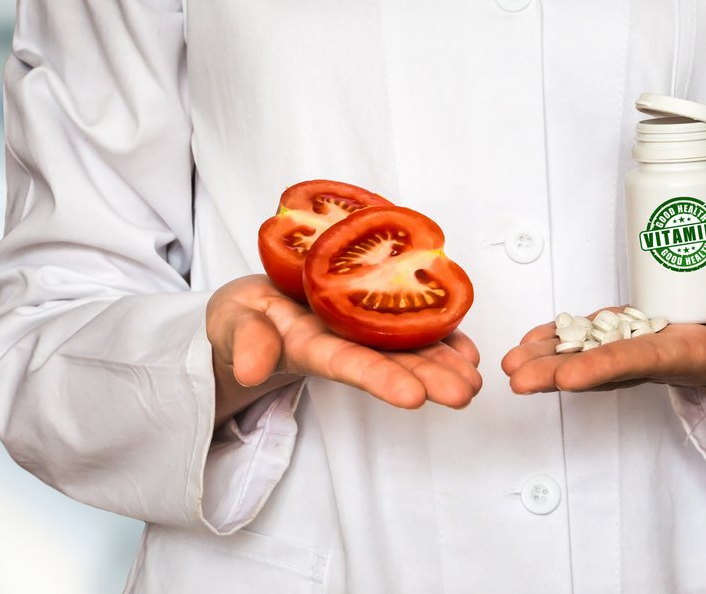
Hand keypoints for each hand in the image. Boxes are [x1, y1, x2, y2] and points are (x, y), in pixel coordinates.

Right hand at [207, 275, 482, 424]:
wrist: (251, 309)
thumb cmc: (243, 318)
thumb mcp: (231, 323)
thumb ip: (245, 342)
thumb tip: (252, 369)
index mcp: (308, 347)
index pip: (347, 364)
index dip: (380, 379)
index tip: (414, 397)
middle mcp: (343, 344)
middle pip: (389, 363)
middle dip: (428, 378)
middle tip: (465, 393)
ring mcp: (360, 332)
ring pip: (407, 348)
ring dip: (443, 364)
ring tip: (474, 380)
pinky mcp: (370, 316)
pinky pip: (411, 327)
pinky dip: (441, 339)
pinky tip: (467, 352)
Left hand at [500, 289, 705, 430]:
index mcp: (692, 359)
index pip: (642, 363)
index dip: (603, 368)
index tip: (568, 377)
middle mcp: (660, 358)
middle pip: (603, 367)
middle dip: (557, 373)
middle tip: (516, 376)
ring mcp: (645, 348)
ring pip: (591, 354)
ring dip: (549, 359)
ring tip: (511, 361)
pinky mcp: (638, 333)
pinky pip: (594, 338)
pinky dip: (561, 338)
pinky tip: (532, 341)